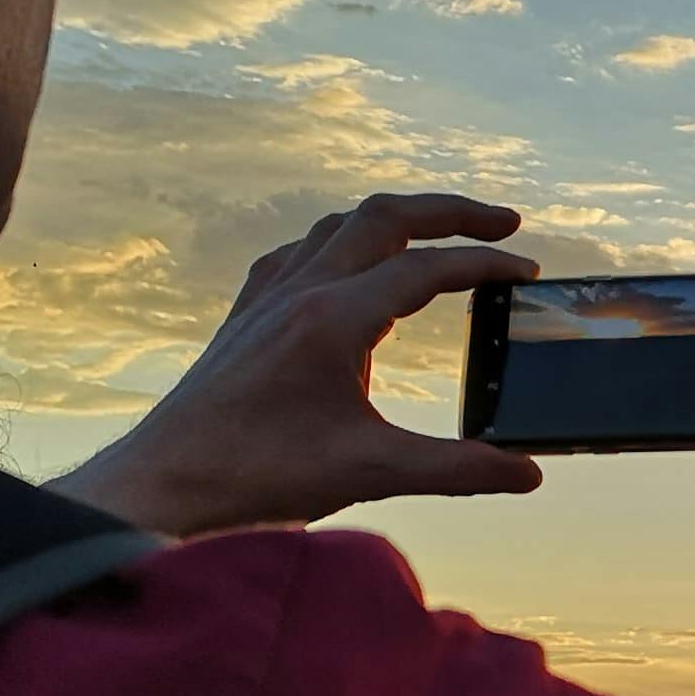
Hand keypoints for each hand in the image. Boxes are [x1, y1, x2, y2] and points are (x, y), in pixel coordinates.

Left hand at [54, 193, 544, 536]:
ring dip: (397, 219)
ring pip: (340, 225)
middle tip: (505, 223)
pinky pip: (299, 251)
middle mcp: (299, 291)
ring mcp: (267, 298)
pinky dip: (342, 242)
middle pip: (385, 217)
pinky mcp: (246, 315)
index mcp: (334, 318)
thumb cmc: (259, 477)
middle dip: (451, 211)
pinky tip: (349, 265)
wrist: (166, 484)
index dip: (485, 265)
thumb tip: (528, 473)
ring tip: (439, 234)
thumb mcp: (371, 474)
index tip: (527, 273)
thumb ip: (456, 468)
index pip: (427, 269)